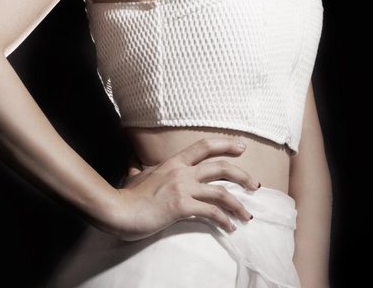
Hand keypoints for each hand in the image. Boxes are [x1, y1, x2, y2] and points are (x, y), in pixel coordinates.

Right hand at [101, 137, 260, 241]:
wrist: (118, 210)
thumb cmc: (126, 196)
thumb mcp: (136, 176)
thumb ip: (140, 170)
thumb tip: (134, 169)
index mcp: (173, 162)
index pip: (204, 146)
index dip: (225, 144)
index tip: (242, 147)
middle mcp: (181, 171)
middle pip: (220, 167)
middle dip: (242, 175)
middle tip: (255, 185)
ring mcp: (182, 188)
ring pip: (221, 192)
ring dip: (238, 205)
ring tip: (247, 216)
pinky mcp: (181, 207)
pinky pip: (211, 212)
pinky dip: (224, 221)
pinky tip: (229, 228)